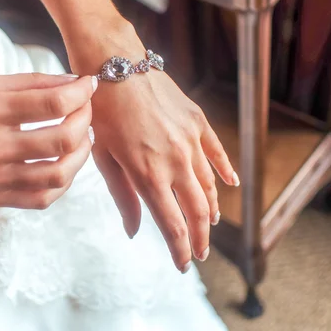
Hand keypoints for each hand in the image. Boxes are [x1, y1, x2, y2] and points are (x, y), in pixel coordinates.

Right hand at [0, 73, 96, 208]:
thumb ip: (30, 84)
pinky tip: (65, 163)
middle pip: (62, 139)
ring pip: (59, 174)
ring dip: (82, 154)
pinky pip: (43, 197)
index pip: (53, 103)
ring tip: (83, 138)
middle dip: (85, 120)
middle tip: (86, 110)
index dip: (81, 93)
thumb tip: (73, 83)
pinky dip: (63, 180)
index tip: (88, 85)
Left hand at [66, 20, 237, 272]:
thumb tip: (134, 231)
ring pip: (208, 186)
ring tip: (208, 226)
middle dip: (199, 238)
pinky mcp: (197, 121)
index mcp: (148, 174)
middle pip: (195, 211)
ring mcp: (190, 140)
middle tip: (200, 254)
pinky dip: (224, 171)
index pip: (171, 224)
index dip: (179, 250)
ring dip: (209, 210)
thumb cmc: (100, 111)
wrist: (115, 64)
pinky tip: (229, 185)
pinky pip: (216, 152)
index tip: (183, 266)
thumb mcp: (103, 156)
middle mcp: (175, 161)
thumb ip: (123, 195)